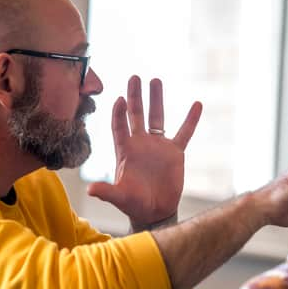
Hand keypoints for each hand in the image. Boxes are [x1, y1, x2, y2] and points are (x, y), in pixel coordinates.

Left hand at [87, 76, 201, 231]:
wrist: (154, 212)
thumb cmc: (133, 204)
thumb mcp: (119, 197)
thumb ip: (107, 191)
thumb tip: (91, 190)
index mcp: (125, 150)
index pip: (119, 126)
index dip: (119, 113)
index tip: (120, 99)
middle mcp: (140, 143)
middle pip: (136, 114)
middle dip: (135, 96)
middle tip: (135, 77)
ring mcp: (158, 146)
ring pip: (157, 117)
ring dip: (156, 99)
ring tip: (156, 80)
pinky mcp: (174, 153)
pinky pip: (184, 132)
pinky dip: (190, 119)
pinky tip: (197, 104)